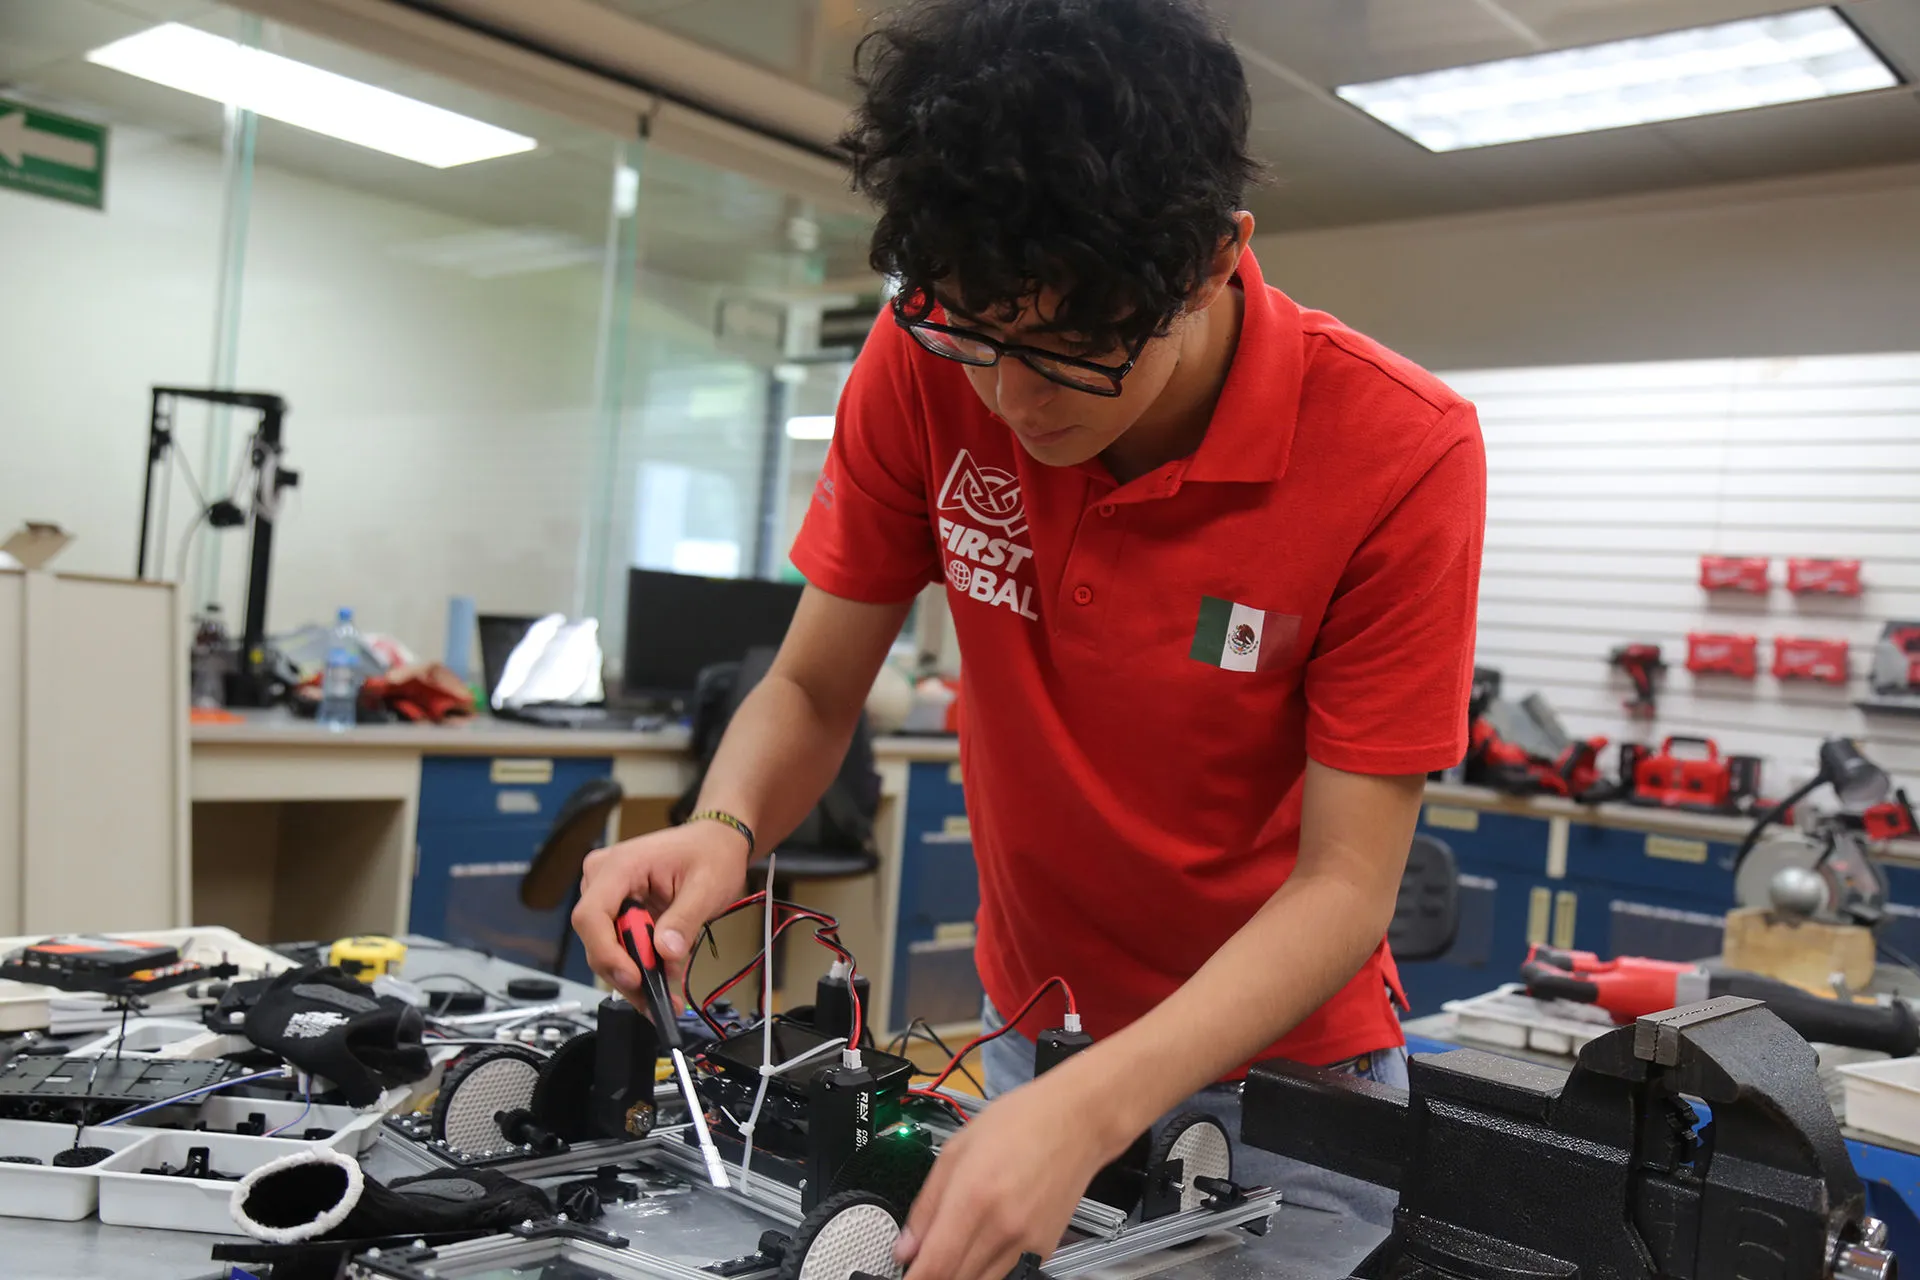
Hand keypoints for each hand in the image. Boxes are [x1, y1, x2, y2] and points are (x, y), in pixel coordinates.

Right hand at [571, 822, 750, 1000]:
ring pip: (606, 948)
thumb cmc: (710, 854)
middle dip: (626, 973)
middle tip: (658, 999)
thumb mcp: (706, 887)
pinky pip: (619, 946)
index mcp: (620, 866)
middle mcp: (602, 879)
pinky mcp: (617, 910)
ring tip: (667, 994)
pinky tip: (662, 977)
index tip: (634, 977)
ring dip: (634, 975)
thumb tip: (666, 953)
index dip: (606, 952)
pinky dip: (638, 966)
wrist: (715, 843)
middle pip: (596, 938)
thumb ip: (685, 920)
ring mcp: (607, 895)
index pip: (591, 915)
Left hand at [897, 1073, 1114, 1279]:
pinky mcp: (1045, 1250)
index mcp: (973, 1198)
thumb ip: (927, 1204)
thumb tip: (906, 1246)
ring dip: (959, 1275)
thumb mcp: (956, 1149)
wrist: (1077, 1121)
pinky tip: (981, 1248)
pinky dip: (987, 1271)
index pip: (935, 1266)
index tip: (904, 1275)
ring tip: (952, 1252)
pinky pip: (1008, 1275)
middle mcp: (1002, 1228)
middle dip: (933, 1276)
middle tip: (925, 1259)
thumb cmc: (1019, 1123)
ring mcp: (1026, 1243)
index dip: (914, 1279)